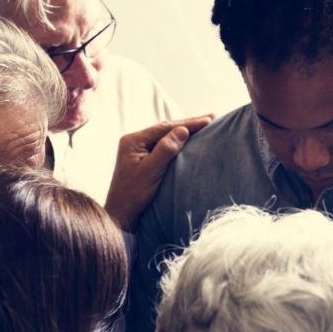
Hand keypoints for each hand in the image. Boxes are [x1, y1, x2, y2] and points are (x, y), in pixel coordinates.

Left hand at [104, 115, 212, 230]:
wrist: (121, 214)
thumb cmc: (134, 195)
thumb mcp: (151, 171)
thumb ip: (166, 149)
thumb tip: (182, 130)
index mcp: (133, 141)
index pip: (165, 127)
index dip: (189, 123)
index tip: (209, 120)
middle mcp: (134, 141)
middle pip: (166, 128)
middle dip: (189, 123)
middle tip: (212, 117)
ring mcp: (137, 149)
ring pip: (165, 135)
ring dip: (184, 130)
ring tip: (204, 124)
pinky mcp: (142, 158)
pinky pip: (163, 144)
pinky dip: (178, 140)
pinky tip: (188, 138)